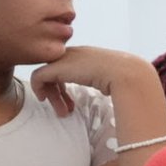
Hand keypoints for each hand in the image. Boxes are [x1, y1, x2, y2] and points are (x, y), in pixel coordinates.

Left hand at [29, 46, 150, 115]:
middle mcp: (74, 53)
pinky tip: (44, 99)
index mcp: (87, 55)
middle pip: (56, 71)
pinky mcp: (56, 67)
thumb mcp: (114, 78)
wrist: (126, 74)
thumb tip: (109, 91)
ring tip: (60, 111)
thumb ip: (104, 80)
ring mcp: (64, 59)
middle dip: (58, 92)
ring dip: (51, 95)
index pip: (68, 67)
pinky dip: (38, 88)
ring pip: (47, 75)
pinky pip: (38, 76)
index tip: (73, 102)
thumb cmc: (127, 79)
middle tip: (65, 110)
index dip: (67, 85)